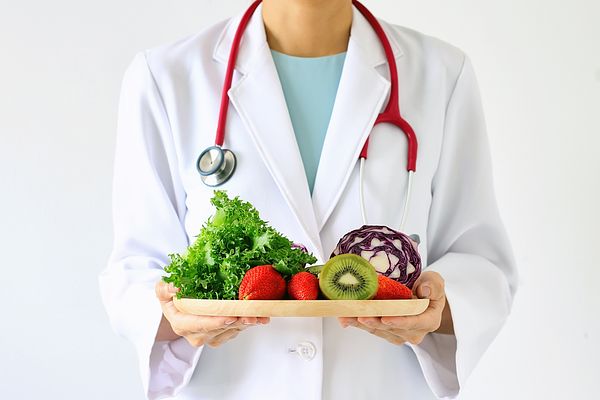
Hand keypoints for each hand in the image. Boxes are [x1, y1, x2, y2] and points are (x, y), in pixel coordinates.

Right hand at [155, 280, 269, 346]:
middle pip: (219, 329)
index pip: (199, 325)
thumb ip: (165, 288)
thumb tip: (174, 287)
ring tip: (259, 315)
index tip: (228, 317)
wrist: (179, 306)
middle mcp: (196, 335)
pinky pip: (236, 331)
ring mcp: (210, 337)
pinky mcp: (221, 336)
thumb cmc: (173, 298)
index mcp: (181, 324)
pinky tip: (259, 316)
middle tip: (251, 314)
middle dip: (236, 322)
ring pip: (231, 331)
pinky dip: (249, 323)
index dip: (214, 322)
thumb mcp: (163, 290)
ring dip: (246, 323)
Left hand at [338, 271, 452, 344]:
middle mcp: (413, 331)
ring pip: (378, 330)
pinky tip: (345, 318)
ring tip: (346, 315)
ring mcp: (398, 334)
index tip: (385, 318)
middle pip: (391, 328)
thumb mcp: (435, 282)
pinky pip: (371, 329)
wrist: (422, 297)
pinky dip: (357, 323)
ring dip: (361, 323)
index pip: (413, 322)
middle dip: (374, 321)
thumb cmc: (428, 289)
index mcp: (428, 320)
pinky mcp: (386, 332)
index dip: (398, 321)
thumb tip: (423, 290)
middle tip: (358, 315)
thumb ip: (433, 285)